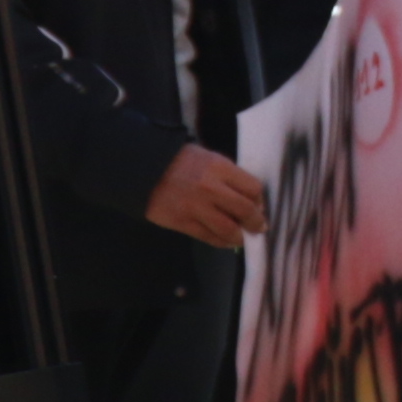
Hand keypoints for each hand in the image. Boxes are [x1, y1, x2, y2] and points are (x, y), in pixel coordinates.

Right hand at [144, 145, 270, 247]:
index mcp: (220, 168)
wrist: (142, 170)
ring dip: (239, 236)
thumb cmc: (180, 162)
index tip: (259, 207)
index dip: (259, 201)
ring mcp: (195, 207)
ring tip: (241, 238)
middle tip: (257, 227)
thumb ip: (229, 177)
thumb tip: (250, 200)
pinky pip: (208, 236)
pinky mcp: (181, 221)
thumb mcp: (209, 160)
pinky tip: (225, 241)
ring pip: (228, 228)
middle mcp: (211, 188)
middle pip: (245, 210)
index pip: (253, 189)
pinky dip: (221, 242)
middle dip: (255, 222)